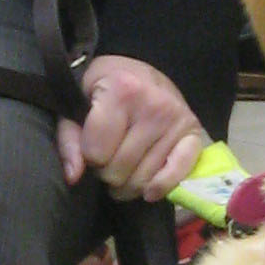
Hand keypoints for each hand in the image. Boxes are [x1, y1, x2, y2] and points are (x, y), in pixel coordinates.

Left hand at [56, 55, 204, 202]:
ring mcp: (177, 121)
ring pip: (143, 180)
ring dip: (128, 184)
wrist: (141, 73)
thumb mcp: (78, 102)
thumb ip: (69, 139)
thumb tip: (74, 176)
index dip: (89, 155)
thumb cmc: (106, 87)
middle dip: (107, 172)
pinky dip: (161, 187)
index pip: (96, 152)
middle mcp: (155, 105)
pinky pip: (178, 174)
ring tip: (124, 167)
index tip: (93, 143)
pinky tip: (149, 190)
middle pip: (118, 170)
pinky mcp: (194, 135)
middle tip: (109, 157)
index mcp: (122, 90)